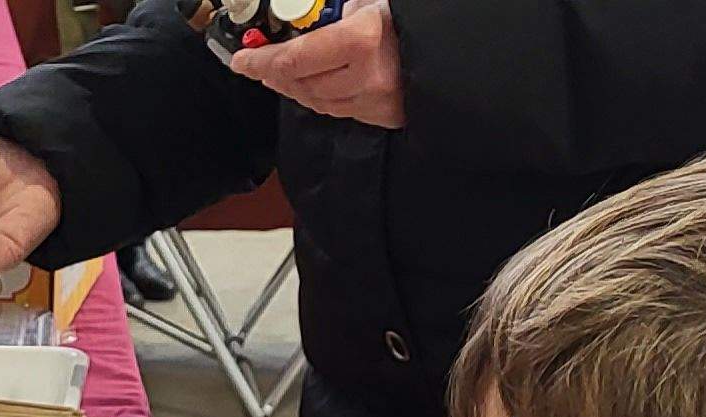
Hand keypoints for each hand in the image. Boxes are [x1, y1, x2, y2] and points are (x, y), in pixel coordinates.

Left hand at [227, 0, 404, 127]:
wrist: (464, 47)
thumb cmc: (417, 18)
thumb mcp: (375, 2)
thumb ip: (342, 10)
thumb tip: (314, 16)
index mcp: (361, 39)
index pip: (292, 60)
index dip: (260, 62)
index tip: (240, 60)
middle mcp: (367, 77)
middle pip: (301, 85)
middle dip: (275, 75)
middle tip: (258, 64)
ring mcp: (378, 102)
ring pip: (318, 102)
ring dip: (296, 88)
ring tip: (283, 74)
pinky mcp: (388, 117)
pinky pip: (342, 110)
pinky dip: (323, 97)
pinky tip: (317, 84)